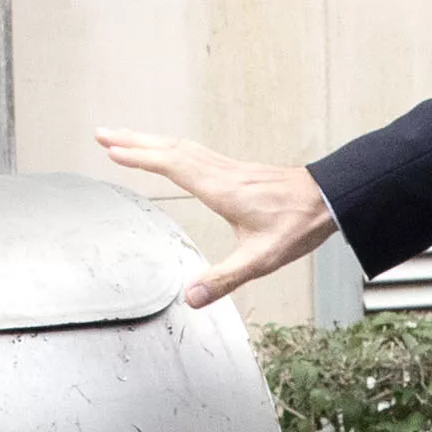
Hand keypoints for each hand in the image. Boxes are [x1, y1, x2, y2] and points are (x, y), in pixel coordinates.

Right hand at [95, 129, 338, 309]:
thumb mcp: (261, 259)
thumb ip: (224, 278)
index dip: (139, 156)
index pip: (171, 165)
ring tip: (124, 139)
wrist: (329, 199)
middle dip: (133, 141)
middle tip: (101, 134)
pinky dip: (171, 148)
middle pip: (169, 148)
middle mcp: (221, 172)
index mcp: (220, 189)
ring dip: (150, 141)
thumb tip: (190, 298)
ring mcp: (229, 168)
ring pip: (181, 147)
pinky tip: (168, 153)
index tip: (111, 151)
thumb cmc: (298, 225)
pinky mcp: (237, 170)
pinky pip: (195, 152)